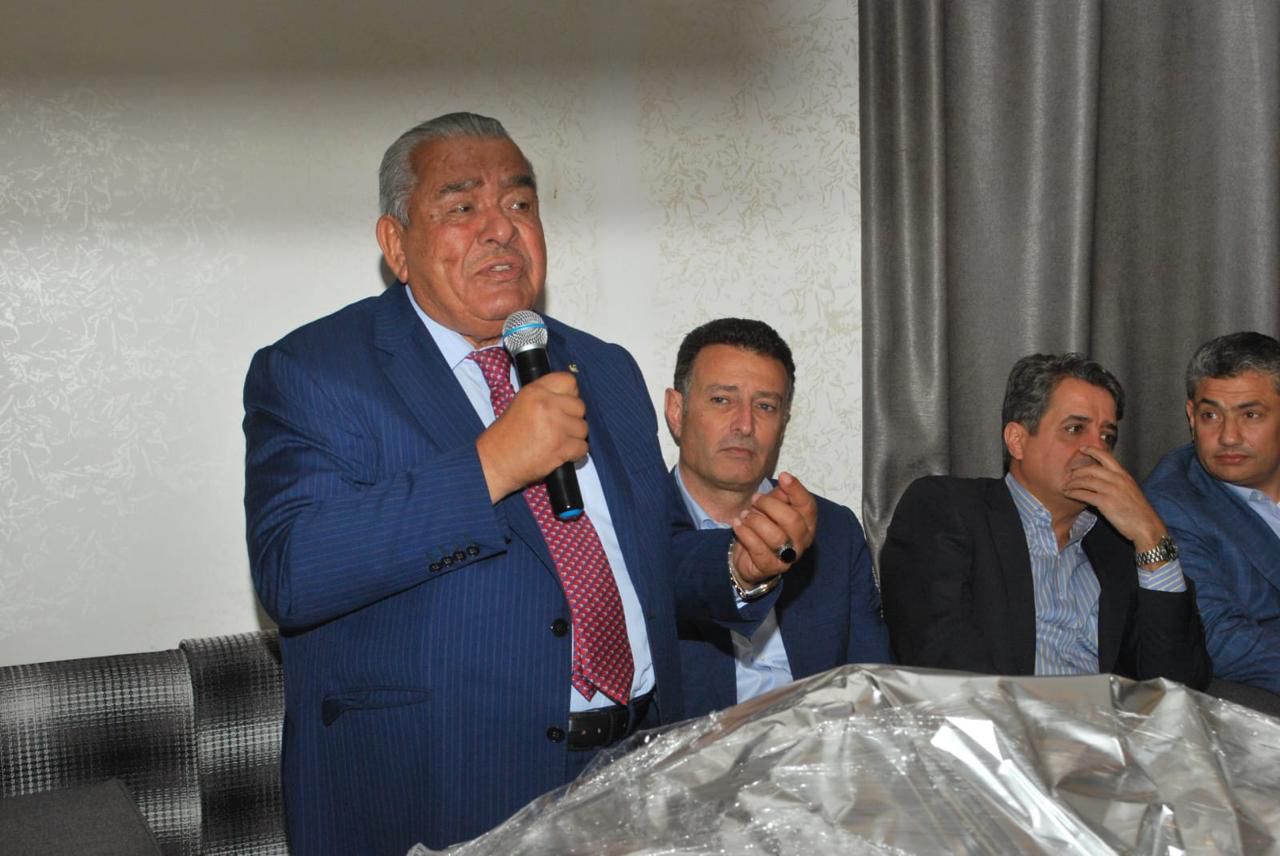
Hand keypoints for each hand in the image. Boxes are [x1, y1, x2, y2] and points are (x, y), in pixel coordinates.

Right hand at [476, 372, 587, 501]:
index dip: (570, 394)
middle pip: (580, 406)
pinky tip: (560, 454)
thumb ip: (544, 398)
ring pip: (583, 428)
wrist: (494, 463)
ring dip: (575, 437)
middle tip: (559, 428)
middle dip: (573, 418)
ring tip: (557, 442)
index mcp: (535, 391)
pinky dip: (575, 454)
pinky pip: (583, 447)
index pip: (569, 381)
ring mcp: (556, 426)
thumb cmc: (504, 437)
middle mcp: (547, 405)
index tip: (565, 405)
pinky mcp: (561, 447)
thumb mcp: (520, 404)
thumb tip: (569, 398)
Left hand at [730, 472, 817, 583]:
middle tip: (754, 499)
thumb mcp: (773, 507)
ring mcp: (788, 556)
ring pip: (775, 535)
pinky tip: (737, 525)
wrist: (750, 558)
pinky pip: (759, 549)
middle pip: (792, 520)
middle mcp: (803, 540)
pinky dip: (745, 534)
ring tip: (744, 515)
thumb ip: (781, 494)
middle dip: (770, 505)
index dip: (797, 489)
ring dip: (755, 520)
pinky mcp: (771, 567)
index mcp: (807, 522)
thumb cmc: (765, 526)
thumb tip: (786, 479)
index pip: (808, 505)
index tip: (783, 476)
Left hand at [1063, 445, 1166, 550]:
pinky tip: (1069, 494)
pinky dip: (1074, 493)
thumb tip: (1102, 479)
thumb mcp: (1130, 489)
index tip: (1082, 449)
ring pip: (1086, 481)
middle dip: (1077, 471)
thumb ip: (1117, 481)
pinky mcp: (1106, 503)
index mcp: (1124, 475)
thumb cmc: (1138, 511)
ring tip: (1067, 486)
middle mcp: (1118, 480)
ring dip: (1073, 483)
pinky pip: (1085, 494)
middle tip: (1069, 474)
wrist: (1146, 525)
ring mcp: (1111, 490)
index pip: (1106, 456)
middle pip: (1091, 468)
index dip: (1092, 450)